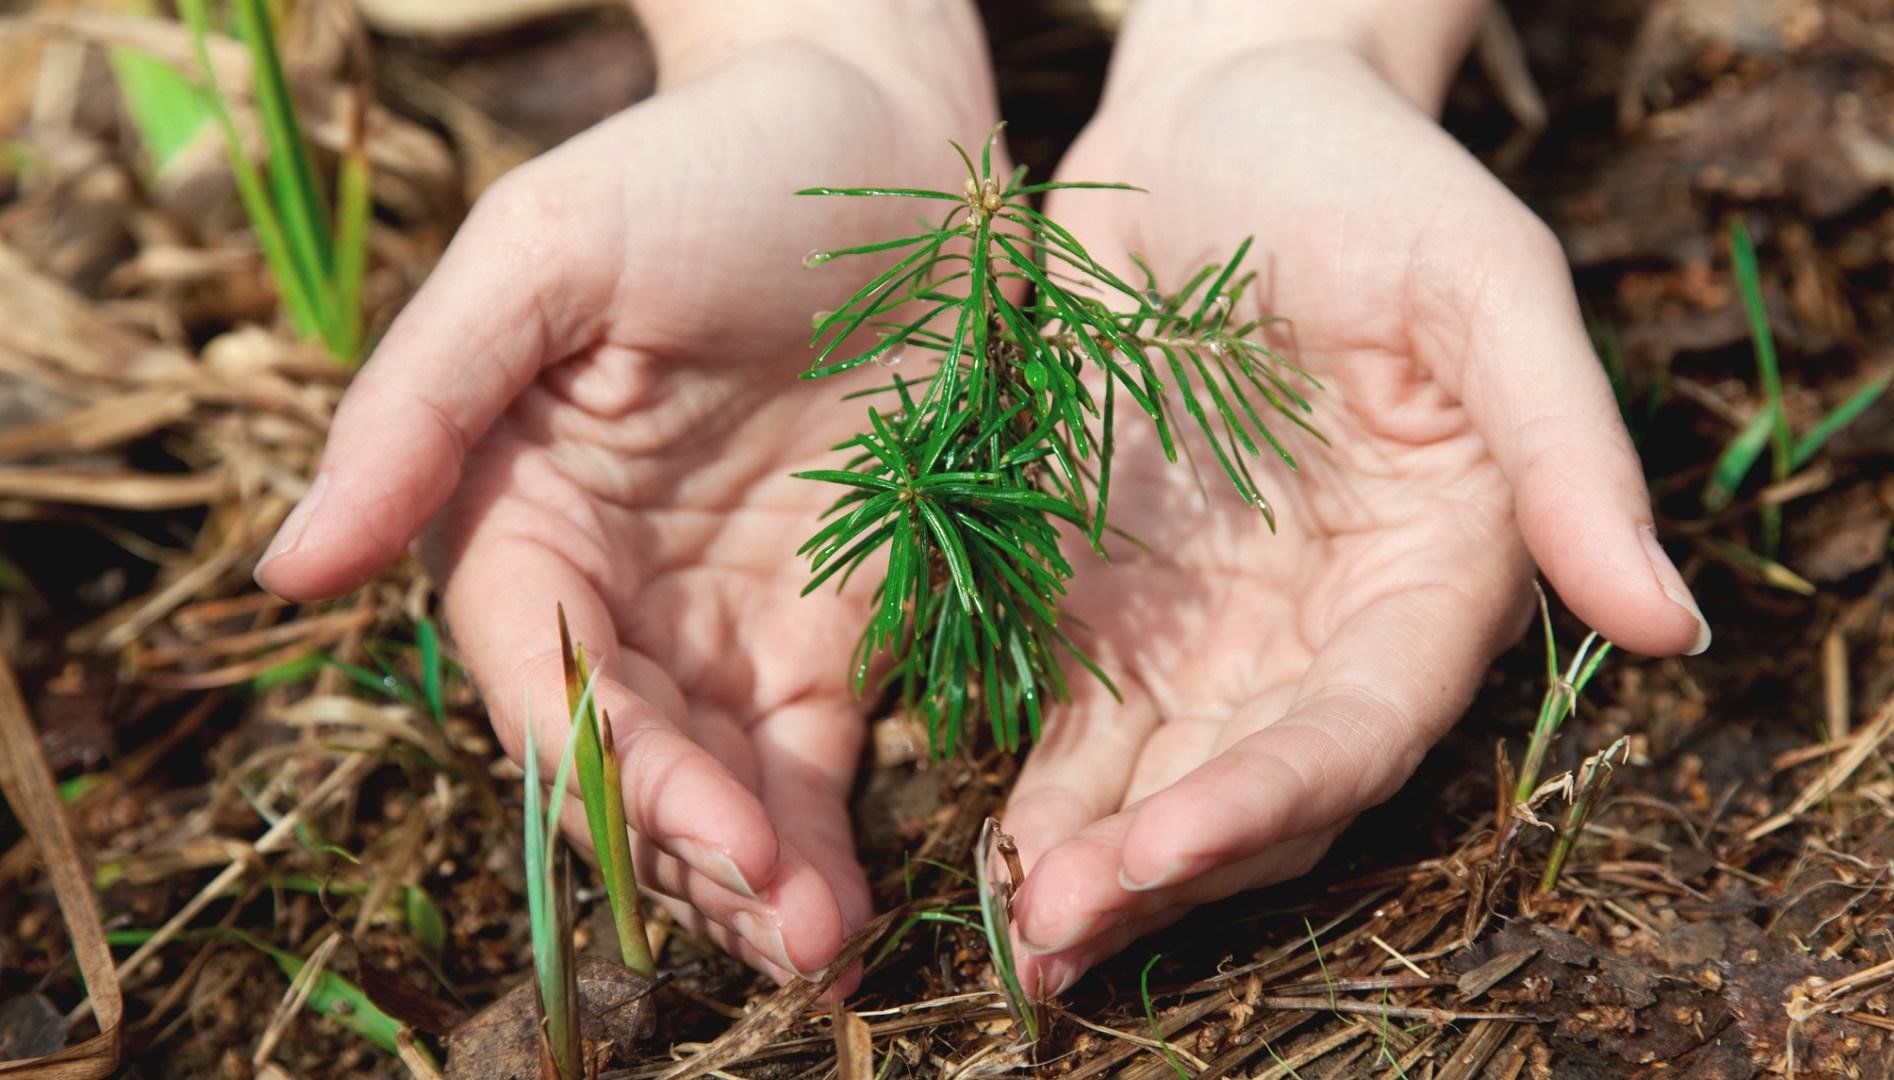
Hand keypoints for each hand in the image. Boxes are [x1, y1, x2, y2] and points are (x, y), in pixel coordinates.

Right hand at [254, 5, 995, 985]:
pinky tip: (847, 903)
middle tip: (777, 925)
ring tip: (817, 942)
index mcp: (519, 511)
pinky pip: (812, 759)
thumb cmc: (704, 169)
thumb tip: (286, 574)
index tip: (689, 830)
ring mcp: (725, 618)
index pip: (534, 674)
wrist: (891, 141)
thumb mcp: (545, 255)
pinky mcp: (832, 628)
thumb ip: (421, 407)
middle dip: (688, 852)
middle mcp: (614, 587)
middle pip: (623, 759)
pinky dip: (822, 835)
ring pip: (715, 786)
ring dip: (753, 876)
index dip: (602, 768)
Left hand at [1002, 16, 1710, 993]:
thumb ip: (1565, 450)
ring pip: (1159, 778)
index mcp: (1431, 576)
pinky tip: (982, 834)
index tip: (1157, 851)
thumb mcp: (1484, 285)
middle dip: (1160, 869)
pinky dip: (1038, 779)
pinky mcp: (1114, 589)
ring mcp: (1212, 617)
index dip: (1263, 800)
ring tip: (1012, 926)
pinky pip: (1078, 713)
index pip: (1355, 730)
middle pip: (1254, 789)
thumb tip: (1672, 625)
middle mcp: (1322, 625)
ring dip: (1089, 858)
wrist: (1218, 119)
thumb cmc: (1367, 178)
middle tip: (1049, 930)